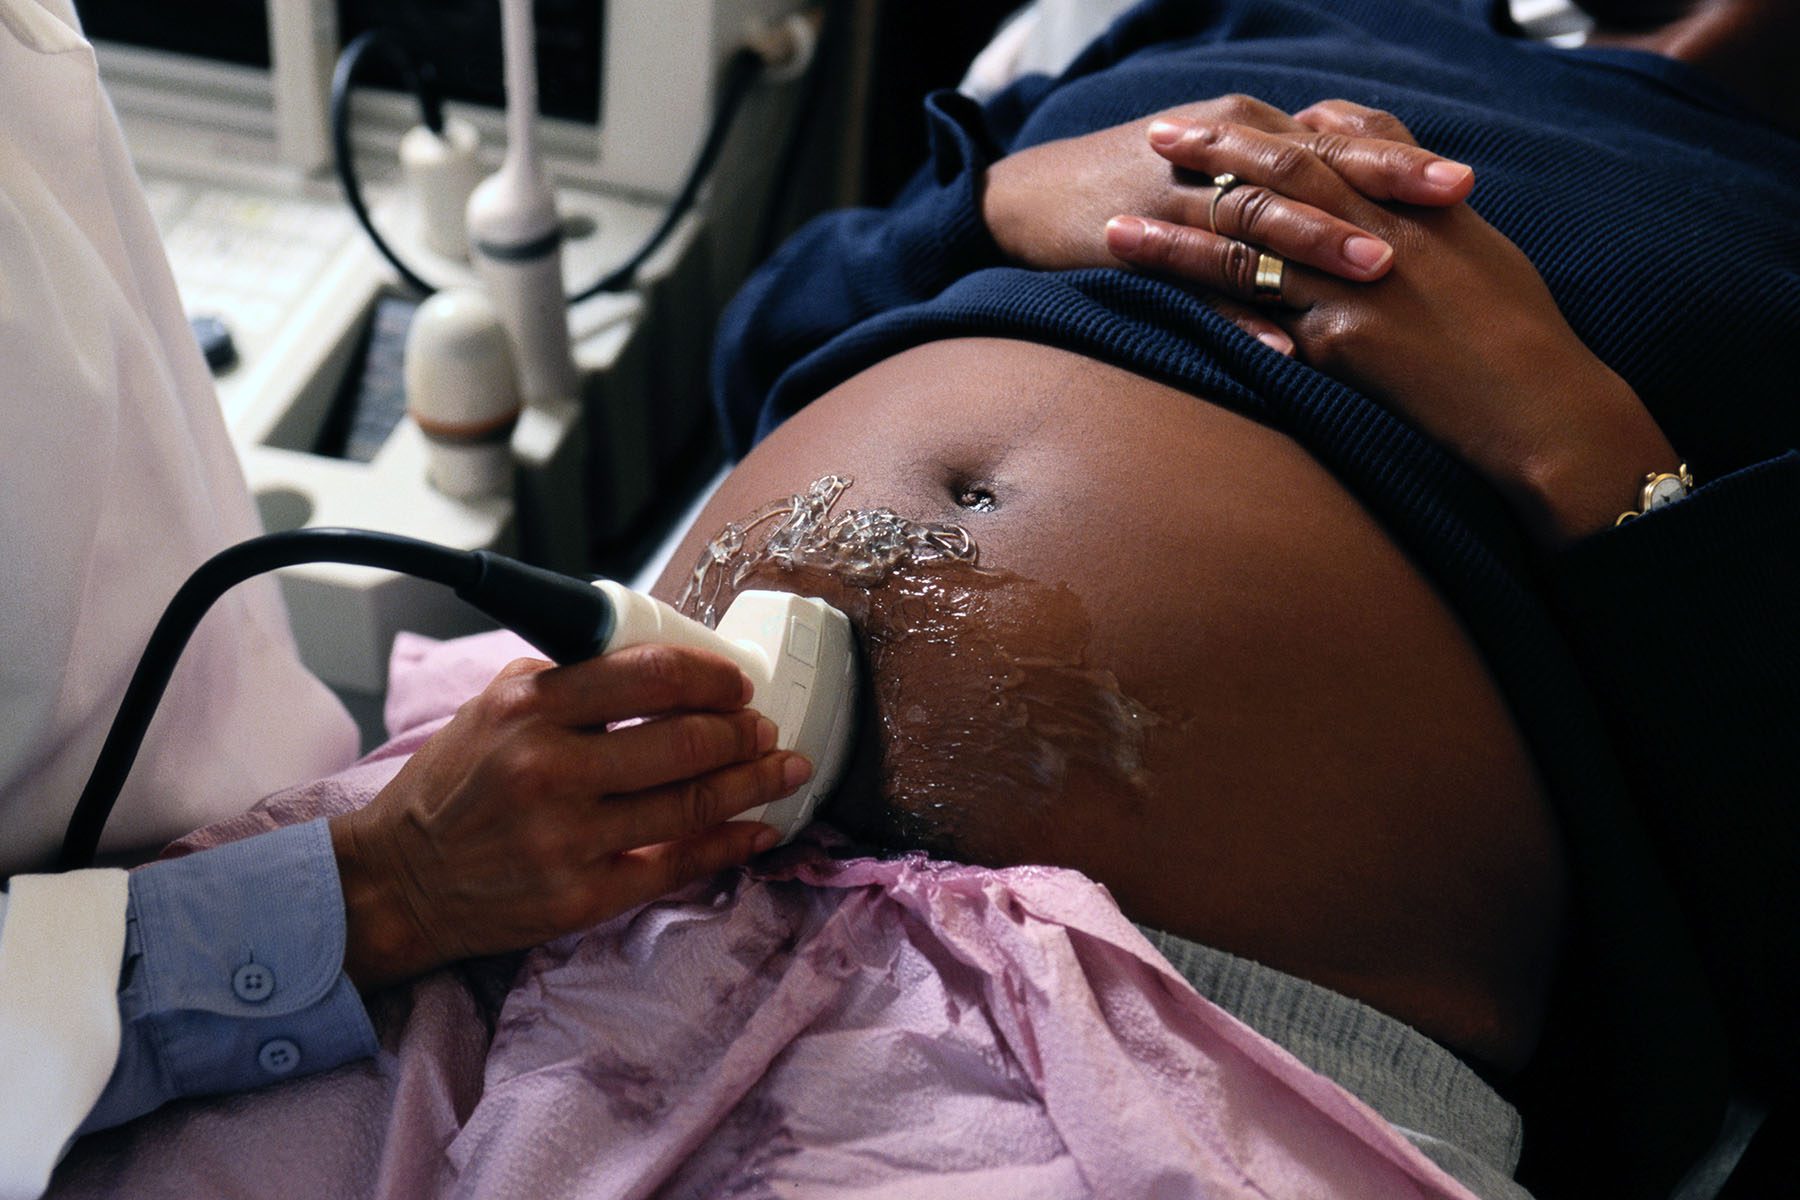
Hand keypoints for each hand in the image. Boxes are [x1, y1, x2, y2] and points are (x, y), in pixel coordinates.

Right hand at [329, 646, 811, 989]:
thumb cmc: (451, 790)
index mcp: (529, 709)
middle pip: (684, 742)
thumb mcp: (491, 709)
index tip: (737, 682)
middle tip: (765, 728)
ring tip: (784, 767)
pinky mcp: (579, 897)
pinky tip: (760, 829)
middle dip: (743, 732)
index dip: (710, 676)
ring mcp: (566, 839)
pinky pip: (675, 866)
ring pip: (690, 804)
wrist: (398, 882)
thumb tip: (652, 665)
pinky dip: (729, 844)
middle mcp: (549, 770)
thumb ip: (565, 679)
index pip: (649, 675)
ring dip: (753, 783)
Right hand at [980, 94, 1474, 350]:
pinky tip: (1286, 342)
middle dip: (1379, 188)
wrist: (1031, 199)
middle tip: (1447, 205)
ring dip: (1317, 246)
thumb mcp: (1216, 161)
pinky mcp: (1138, 251)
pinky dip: (1241, 314)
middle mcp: (1215, 155)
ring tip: (1378, 274)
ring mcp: (1176, 204)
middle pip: (1308, 167)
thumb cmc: (1141, 184)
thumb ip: (1285, 168)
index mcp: (1244, 129)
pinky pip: (1196, 286)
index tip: (1462, 182)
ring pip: (1256, 220)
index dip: (1396, 159)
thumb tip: (1362, 179)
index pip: (1332, 140)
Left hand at [1107, 100, 1678, 544]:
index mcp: (1416, 200)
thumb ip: (1424, 206)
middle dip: (1211, 155)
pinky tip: (1151, 310)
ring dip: (1174, 239)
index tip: (1212, 119)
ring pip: (1247, 245)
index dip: (1265, 129)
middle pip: (1277, 176)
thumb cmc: (1519, 336)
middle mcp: (1382, 228)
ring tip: (1114, 231)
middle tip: (1152, 140)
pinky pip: (1256, 320)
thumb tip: (1385, 178)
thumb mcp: (1479, 249)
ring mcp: (1360, 281)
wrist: (1543, 407)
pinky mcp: (1346, 339)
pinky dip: (1202, 312)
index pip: (1330, 139)